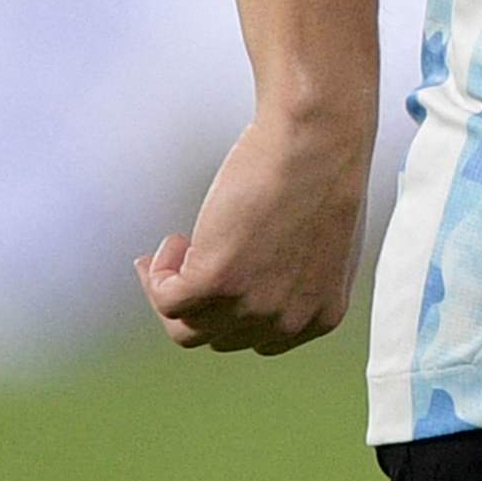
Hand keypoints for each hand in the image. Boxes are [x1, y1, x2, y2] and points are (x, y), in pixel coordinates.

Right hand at [137, 107, 371, 354]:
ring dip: (170, 289)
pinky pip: (167, 299)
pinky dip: (158, 274)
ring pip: (185, 327)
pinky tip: (174, 240)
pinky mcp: (216, 280)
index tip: (215, 281)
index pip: (257, 339)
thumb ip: (297, 276)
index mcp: (320, 316)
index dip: (228, 310)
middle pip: (219, 337)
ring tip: (175, 247)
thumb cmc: (323, 174)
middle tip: (184, 264)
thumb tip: (254, 282)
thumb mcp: (322, 243)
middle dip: (198, 304)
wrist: (318, 141)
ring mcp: (251, 306)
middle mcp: (287, 321)